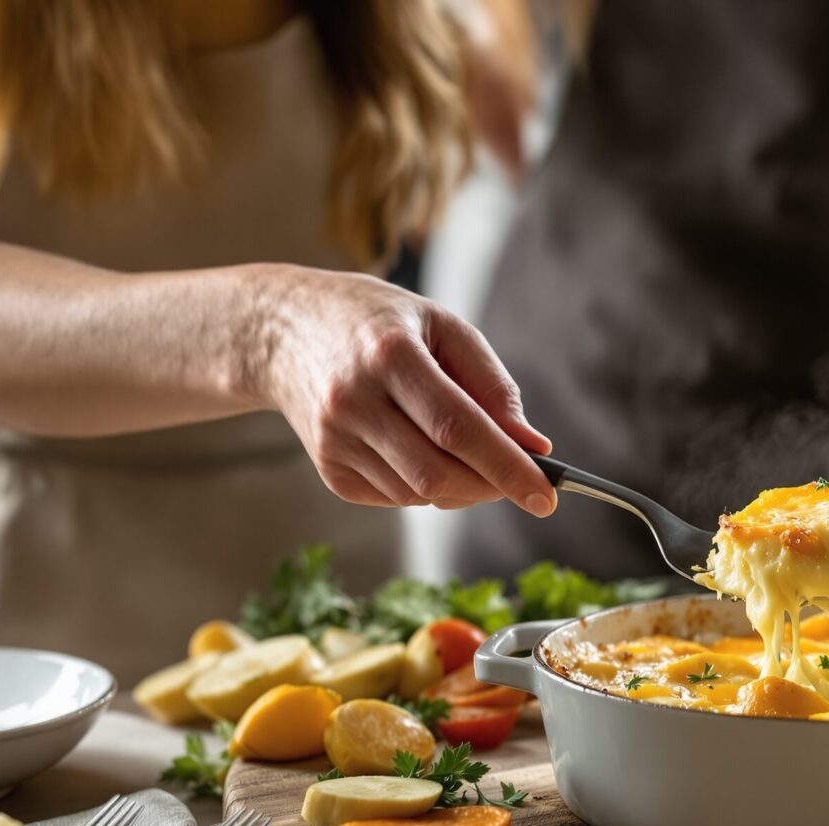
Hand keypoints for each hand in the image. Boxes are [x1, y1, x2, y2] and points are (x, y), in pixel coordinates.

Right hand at [249, 265, 556, 514]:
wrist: (282, 332)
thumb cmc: (378, 324)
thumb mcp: (441, 326)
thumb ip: (492, 385)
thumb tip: (534, 447)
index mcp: (389, 354)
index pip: (458, 427)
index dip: (506, 466)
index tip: (546, 496)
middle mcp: (354, 401)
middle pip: (439, 472)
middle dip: (491, 485)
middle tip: (521, 479)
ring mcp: (335, 441)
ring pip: (421, 493)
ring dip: (462, 485)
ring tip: (462, 447)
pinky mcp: (329, 470)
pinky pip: (397, 497)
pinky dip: (427, 485)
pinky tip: (418, 448)